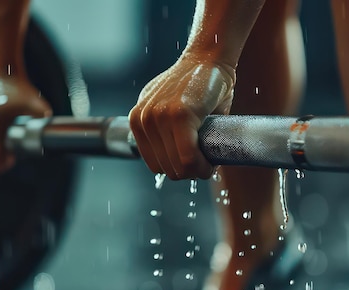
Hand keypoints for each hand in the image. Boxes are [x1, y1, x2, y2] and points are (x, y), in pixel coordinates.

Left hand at [129, 54, 235, 179]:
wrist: (209, 58)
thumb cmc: (197, 85)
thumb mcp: (170, 109)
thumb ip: (167, 133)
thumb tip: (180, 164)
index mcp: (138, 119)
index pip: (154, 164)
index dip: (177, 169)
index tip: (194, 164)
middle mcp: (144, 118)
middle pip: (166, 169)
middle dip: (188, 172)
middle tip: (205, 163)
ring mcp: (159, 117)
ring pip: (178, 167)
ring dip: (197, 170)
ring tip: (209, 161)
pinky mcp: (179, 115)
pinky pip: (189, 157)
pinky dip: (202, 166)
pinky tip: (210, 162)